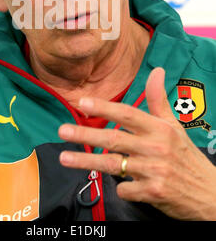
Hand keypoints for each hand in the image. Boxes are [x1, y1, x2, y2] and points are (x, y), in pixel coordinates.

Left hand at [58, 67, 215, 219]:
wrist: (208, 193)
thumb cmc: (185, 155)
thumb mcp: (174, 125)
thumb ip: (158, 99)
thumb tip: (157, 70)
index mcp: (159, 129)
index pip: (128, 114)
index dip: (104, 108)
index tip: (82, 103)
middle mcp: (156, 148)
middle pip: (114, 139)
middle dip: (86, 134)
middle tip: (62, 130)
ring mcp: (154, 171)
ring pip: (113, 164)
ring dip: (87, 161)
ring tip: (64, 158)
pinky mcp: (153, 193)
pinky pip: (125, 188)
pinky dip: (119, 187)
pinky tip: (117, 184)